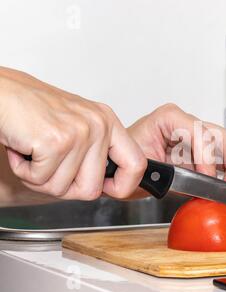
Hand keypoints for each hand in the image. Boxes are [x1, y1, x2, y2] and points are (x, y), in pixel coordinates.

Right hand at [0, 67, 145, 199]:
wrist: (1, 92)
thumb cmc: (34, 110)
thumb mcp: (78, 125)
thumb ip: (96, 152)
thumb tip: (108, 186)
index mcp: (108, 122)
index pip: (136, 164)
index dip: (124, 186)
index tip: (109, 189)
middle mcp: (98, 126)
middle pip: (91, 189)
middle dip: (65, 188)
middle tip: (49, 167)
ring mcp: (78, 133)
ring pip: (63, 189)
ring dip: (40, 178)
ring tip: (34, 152)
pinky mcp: (55, 142)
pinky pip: (40, 180)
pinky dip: (25, 172)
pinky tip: (24, 150)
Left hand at [127, 104, 225, 197]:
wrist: (115, 164)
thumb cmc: (121, 160)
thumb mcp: (140, 169)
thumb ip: (170, 175)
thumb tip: (196, 185)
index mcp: (169, 118)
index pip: (200, 133)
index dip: (207, 157)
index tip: (208, 178)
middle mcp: (185, 123)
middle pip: (222, 135)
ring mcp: (194, 136)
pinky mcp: (199, 151)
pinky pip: (222, 158)